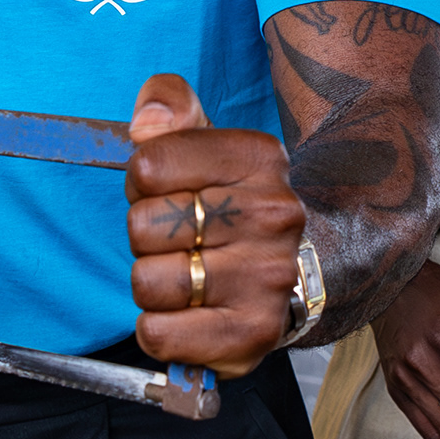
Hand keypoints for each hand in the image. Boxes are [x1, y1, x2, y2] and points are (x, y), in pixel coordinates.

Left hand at [125, 75, 307, 378]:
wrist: (298, 272)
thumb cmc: (231, 204)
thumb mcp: (205, 141)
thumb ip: (169, 104)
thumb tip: (146, 123)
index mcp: (259, 158)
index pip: (147, 165)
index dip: (141, 182)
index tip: (167, 191)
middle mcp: (273, 215)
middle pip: (142, 225)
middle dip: (145, 236)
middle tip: (179, 240)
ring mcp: (267, 277)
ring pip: (147, 282)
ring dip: (150, 284)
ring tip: (186, 276)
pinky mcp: (253, 333)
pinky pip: (158, 333)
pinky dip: (158, 328)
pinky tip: (186, 314)